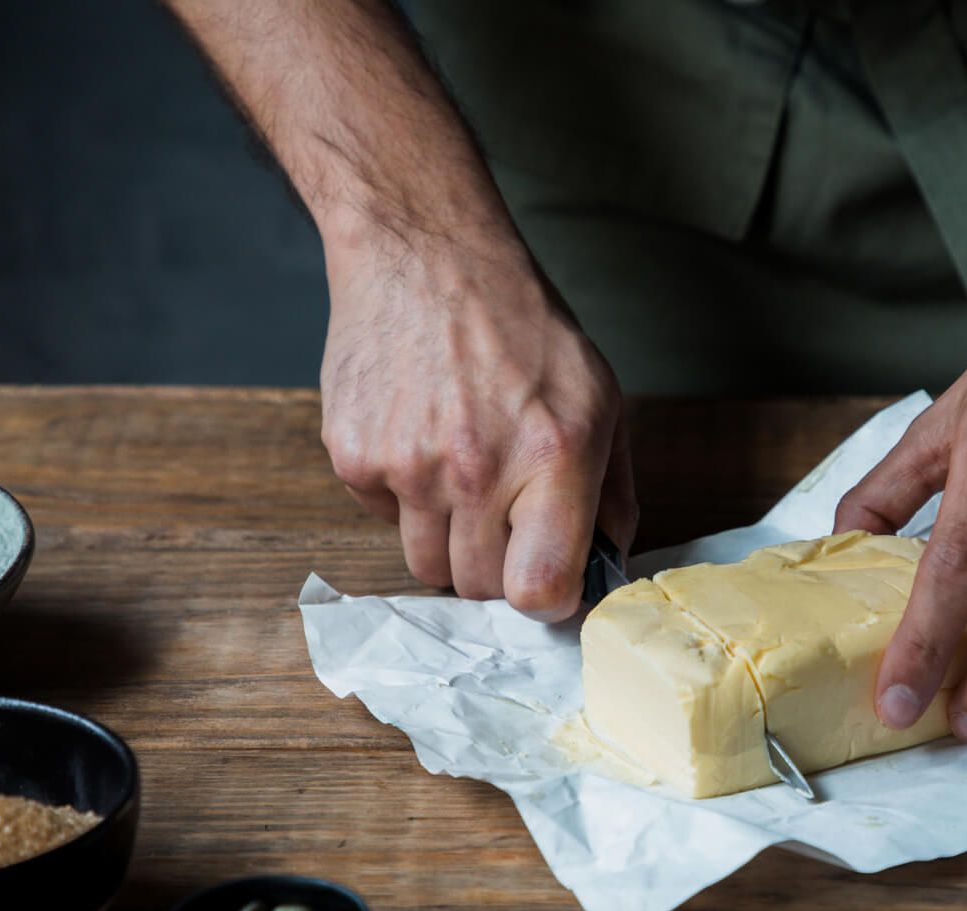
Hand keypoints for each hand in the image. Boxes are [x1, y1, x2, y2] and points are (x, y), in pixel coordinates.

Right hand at [318, 227, 635, 618]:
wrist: (427, 256)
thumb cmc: (523, 329)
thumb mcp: (600, 401)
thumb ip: (613, 494)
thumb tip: (609, 566)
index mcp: (553, 458)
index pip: (539, 590)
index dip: (547, 599)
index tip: (549, 579)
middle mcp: (476, 470)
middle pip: (479, 588)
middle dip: (498, 568)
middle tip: (506, 515)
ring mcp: (407, 467)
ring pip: (426, 566)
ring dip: (449, 541)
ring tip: (464, 476)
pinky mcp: (354, 458)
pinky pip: (382, 521)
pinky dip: (403, 500)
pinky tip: (422, 440)